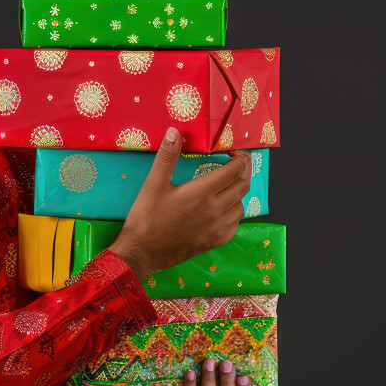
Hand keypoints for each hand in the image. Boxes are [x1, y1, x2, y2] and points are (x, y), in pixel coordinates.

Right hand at [109, 127, 249, 279]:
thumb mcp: (153, 184)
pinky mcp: (214, 242)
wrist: (142, 253)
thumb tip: (174, 132)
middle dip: (243, 172)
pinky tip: (221, 210)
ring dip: (237, 193)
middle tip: (236, 165)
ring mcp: (217, 228)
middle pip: (242, 186)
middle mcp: (215, 210)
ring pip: (241, 206)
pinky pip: (235, 225)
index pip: (234, 171)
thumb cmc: (146, 218)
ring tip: (226, 186)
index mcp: (202, 193)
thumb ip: (167, 157)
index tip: (235, 153)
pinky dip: (233, 214)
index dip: (240, 159)